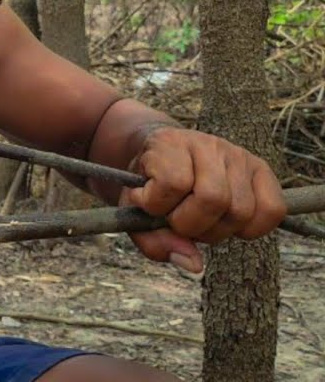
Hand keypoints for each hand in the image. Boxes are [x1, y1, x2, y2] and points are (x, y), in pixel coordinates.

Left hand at [119, 126, 286, 272]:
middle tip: (179, 221)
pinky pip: (272, 209)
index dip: (157, 206)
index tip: (148, 205)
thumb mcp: (136, 210)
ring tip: (201, 221)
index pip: (172, 183)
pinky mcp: (261, 169)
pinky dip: (253, 229)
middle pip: (213, 199)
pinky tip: (229, 224)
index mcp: (169, 143)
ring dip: (218, 230)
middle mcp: (206, 143)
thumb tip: (194, 265)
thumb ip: (153, 240)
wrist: (163, 156)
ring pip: (241, 209)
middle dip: (191, 225)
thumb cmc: (148, 186)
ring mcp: (237, 154)